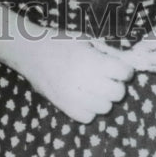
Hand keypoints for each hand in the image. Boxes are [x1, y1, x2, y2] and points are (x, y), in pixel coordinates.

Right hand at [13, 29, 133, 123]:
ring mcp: (75, 97)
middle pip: (118, 92)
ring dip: (103, 98)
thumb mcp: (85, 40)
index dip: (124, 70)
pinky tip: (82, 98)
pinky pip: (88, 117)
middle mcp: (86, 81)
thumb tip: (125, 63)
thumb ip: (106, 52)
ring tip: (92, 87)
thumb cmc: (59, 41)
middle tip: (106, 77)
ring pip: (105, 107)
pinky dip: (89, 109)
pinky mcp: (65, 108)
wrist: (30, 51)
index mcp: (92, 61)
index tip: (118, 67)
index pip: (123, 72)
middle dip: (116, 84)